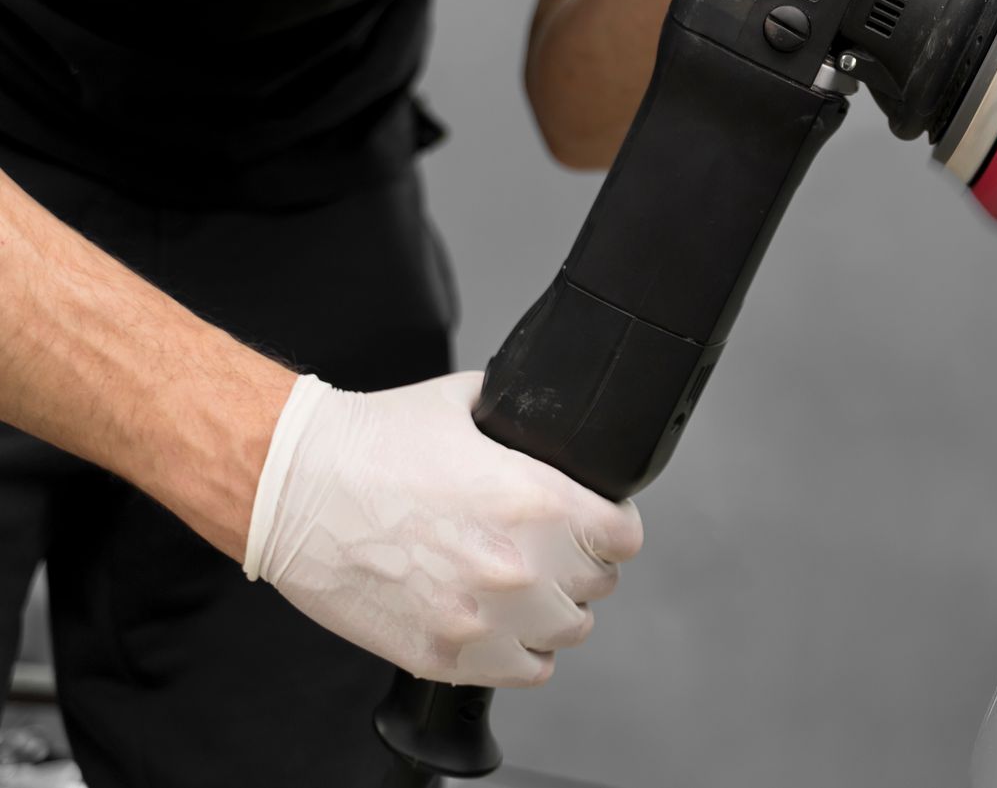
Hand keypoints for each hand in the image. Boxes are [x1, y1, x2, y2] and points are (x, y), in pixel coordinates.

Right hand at [244, 371, 643, 687]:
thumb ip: (522, 424)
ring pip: (568, 633)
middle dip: (582, 563)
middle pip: (599, 584)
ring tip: (529, 588)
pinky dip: (521, 650)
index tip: (599, 523)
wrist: (294, 488)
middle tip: (555, 550)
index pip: (623, 536)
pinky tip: (504, 623)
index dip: (612, 524)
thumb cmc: (370, 444)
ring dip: (555, 609)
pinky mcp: (443, 654)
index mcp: (534, 500)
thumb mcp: (468, 405)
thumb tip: (551, 429)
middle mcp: (518, 566)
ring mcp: (481, 618)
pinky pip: (522, 671)